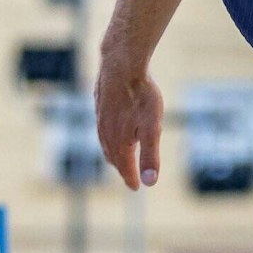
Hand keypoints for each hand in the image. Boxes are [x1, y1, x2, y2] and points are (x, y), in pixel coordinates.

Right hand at [94, 60, 163, 189]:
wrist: (121, 65)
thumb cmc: (140, 96)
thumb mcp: (152, 128)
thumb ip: (150, 156)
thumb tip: (149, 183)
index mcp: (119, 142)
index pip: (124, 167)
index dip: (131, 178)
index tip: (136, 187)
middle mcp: (106, 133)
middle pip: (114, 157)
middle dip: (122, 168)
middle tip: (130, 175)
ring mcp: (101, 119)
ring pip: (106, 143)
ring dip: (114, 153)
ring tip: (121, 157)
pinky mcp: (100, 106)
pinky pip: (103, 128)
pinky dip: (109, 137)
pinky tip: (113, 130)